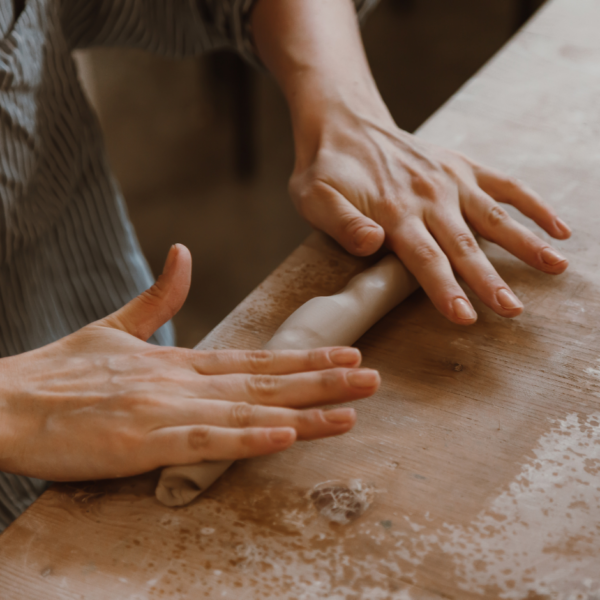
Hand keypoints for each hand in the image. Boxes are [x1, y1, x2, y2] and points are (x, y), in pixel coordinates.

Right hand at [0, 245, 378, 481]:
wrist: (7, 402)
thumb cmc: (60, 372)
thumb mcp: (116, 327)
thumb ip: (159, 297)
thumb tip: (182, 253)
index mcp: (180, 362)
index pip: (255, 360)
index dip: (302, 359)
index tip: (344, 355)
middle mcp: (183, 382)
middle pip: (265, 382)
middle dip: (322, 380)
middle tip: (371, 376)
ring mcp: (166, 410)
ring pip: (248, 410)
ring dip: (303, 410)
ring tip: (350, 409)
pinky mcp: (142, 441)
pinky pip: (206, 441)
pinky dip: (248, 438)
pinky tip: (285, 435)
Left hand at [289, 108, 570, 323]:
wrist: (343, 123)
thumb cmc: (325, 169)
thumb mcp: (314, 197)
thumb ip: (342, 223)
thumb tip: (372, 244)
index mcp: (393, 213)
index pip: (424, 259)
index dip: (446, 289)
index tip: (467, 317)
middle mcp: (428, 198)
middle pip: (464, 246)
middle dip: (489, 281)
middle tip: (513, 310)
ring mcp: (449, 180)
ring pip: (494, 217)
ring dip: (525, 243)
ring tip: (556, 267)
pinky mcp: (461, 166)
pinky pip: (505, 184)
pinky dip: (534, 204)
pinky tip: (558, 226)